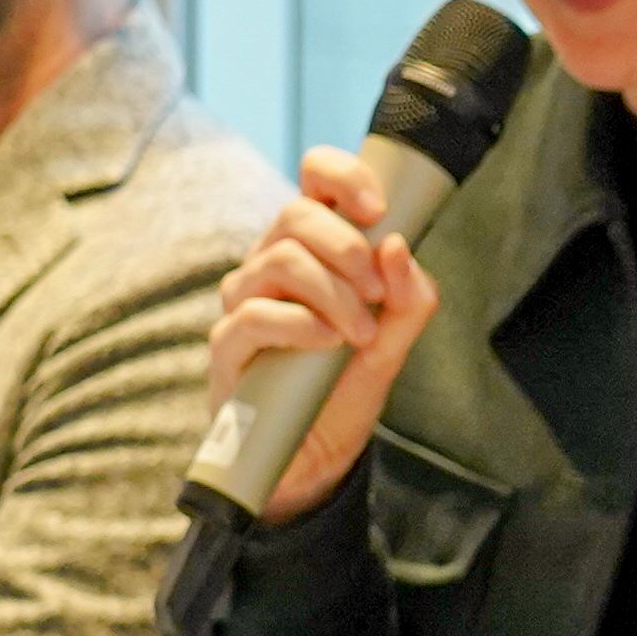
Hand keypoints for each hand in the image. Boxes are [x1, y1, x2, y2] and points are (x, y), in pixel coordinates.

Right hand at [202, 147, 439, 521]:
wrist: (317, 458)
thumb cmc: (346, 387)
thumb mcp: (394, 341)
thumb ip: (409, 298)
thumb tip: (398, 246)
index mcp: (311, 249)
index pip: (312, 180)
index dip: (342, 177)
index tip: (378, 209)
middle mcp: (270, 265)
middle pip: (294, 215)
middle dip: (346, 246)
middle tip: (376, 292)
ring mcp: (243, 303)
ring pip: (278, 260)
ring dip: (332, 292)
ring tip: (360, 333)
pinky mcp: (227, 348)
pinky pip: (253, 315)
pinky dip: (298, 324)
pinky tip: (327, 343)